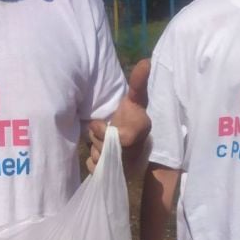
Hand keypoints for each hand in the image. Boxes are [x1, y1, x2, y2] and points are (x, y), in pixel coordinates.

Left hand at [87, 58, 151, 172]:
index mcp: (138, 134)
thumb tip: (146, 61)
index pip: (118, 139)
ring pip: (97, 158)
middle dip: (95, 137)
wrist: (134, 143)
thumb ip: (138, 83)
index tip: (101, 123)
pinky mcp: (113, 178)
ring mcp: (123, 169)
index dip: (103, 131)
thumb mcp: (136, 100)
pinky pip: (94, 168)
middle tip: (102, 131)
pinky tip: (100, 155)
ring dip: (94, 148)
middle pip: (101, 147)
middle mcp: (133, 155)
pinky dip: (93, 161)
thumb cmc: (132, 118)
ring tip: (103, 142)